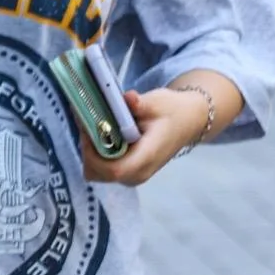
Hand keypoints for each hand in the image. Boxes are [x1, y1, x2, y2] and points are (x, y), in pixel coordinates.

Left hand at [80, 86, 213, 186]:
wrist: (188, 121)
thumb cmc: (172, 111)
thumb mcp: (157, 102)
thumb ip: (139, 103)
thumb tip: (128, 98)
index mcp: (146, 158)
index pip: (113, 170)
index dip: (94, 153)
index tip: (88, 129)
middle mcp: (138, 173)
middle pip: (98, 173)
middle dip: (87, 148)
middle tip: (87, 122)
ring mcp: (132, 176)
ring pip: (96, 172)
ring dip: (89, 150)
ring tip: (93, 125)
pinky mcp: (128, 172)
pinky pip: (102, 168)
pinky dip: (95, 152)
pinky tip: (100, 132)